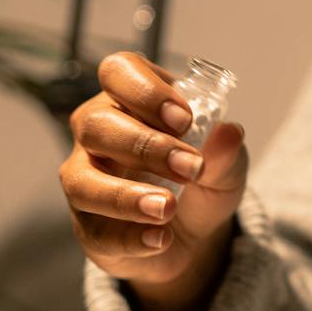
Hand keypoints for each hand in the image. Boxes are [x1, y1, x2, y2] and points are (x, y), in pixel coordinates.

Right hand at [59, 51, 248, 310]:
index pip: (118, 72)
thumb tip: (230, 132)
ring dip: (126, 195)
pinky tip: (160, 239)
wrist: (195, 234)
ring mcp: (84, 179)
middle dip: (145, 145)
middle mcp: (97, 132)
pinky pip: (95, 230)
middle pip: (95, 124)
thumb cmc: (202, 178)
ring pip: (82, 180)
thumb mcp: (226, 164)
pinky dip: (129, 236)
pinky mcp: (86, 226)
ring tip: (167, 208)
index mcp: (131, 98)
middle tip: (190, 167)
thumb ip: (227, 150)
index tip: (184, 118)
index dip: (145, 91)